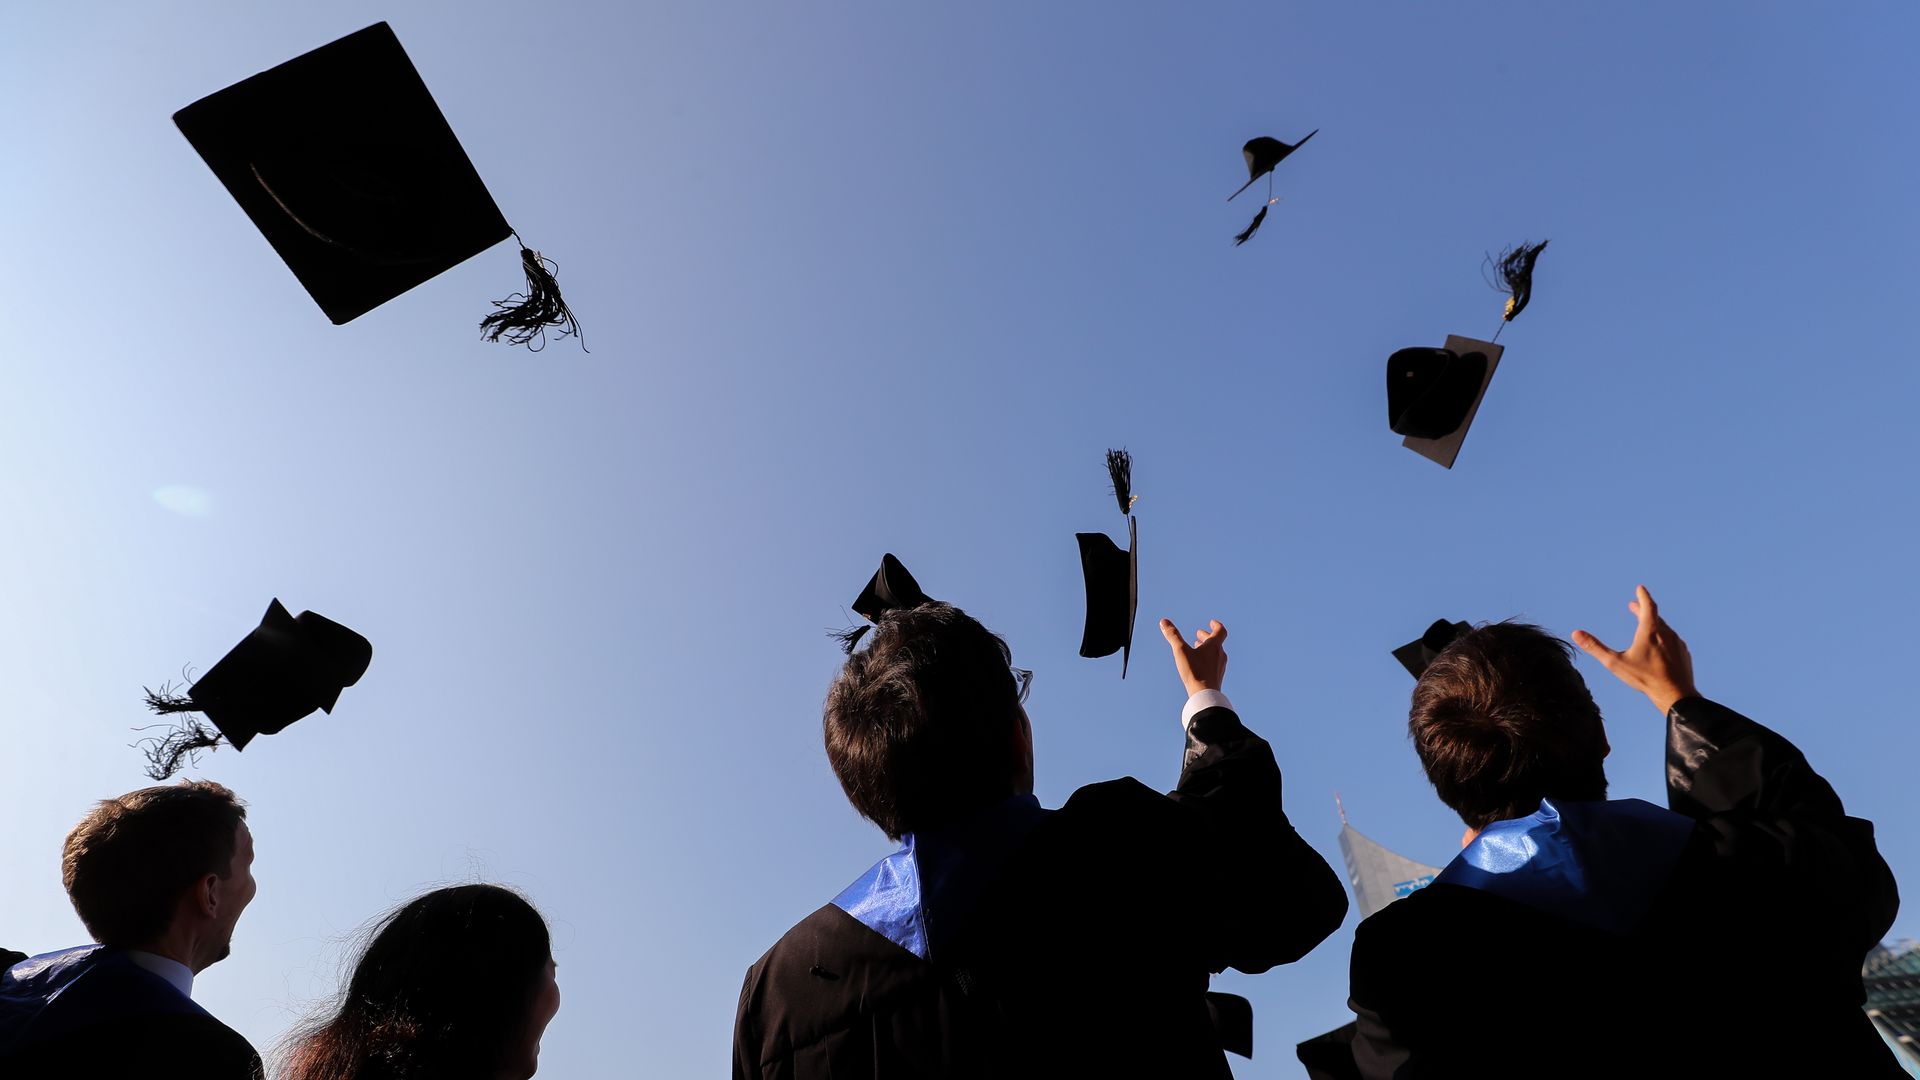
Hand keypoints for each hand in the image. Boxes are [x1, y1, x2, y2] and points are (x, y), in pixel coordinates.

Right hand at [1159, 618, 1226, 695]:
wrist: (1205, 694)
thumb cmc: (1194, 671)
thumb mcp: (1180, 651)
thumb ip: (1173, 635)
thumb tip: (1164, 621)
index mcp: (1214, 646)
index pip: (1220, 631)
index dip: (1216, 625)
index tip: (1211, 622)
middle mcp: (1220, 655)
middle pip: (1216, 642)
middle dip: (1207, 637)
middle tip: (1199, 634)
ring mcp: (1220, 667)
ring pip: (1215, 653)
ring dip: (1207, 648)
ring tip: (1197, 648)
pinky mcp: (1217, 677)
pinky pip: (1214, 664)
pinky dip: (1207, 659)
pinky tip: (1199, 665)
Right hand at [1571, 585, 1698, 713]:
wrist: (1676, 695)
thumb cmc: (1645, 679)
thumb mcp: (1615, 663)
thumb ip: (1595, 648)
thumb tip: (1576, 633)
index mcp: (1650, 631)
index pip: (1648, 606)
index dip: (1643, 596)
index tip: (1640, 588)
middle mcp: (1666, 634)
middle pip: (1655, 616)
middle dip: (1644, 610)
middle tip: (1635, 606)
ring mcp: (1677, 644)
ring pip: (1665, 629)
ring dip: (1654, 624)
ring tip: (1647, 626)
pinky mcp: (1684, 654)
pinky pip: (1673, 641)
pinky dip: (1664, 638)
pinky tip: (1661, 647)